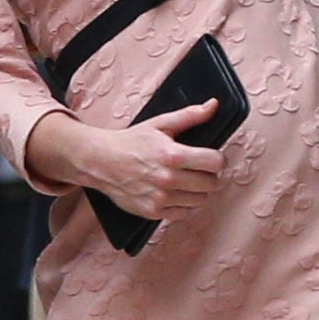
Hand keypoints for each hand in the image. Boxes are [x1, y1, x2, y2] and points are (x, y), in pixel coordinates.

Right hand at [25, 99, 223, 220]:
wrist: (101, 162)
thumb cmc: (131, 142)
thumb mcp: (160, 124)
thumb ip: (190, 116)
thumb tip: (214, 105)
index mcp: (172, 155)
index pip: (215, 163)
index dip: (217, 159)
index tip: (211, 157)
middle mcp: (167, 179)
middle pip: (211, 184)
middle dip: (209, 175)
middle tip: (199, 169)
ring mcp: (160, 199)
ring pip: (200, 200)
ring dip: (198, 191)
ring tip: (187, 180)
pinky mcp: (153, 213)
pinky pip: (184, 213)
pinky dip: (184, 204)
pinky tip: (175, 192)